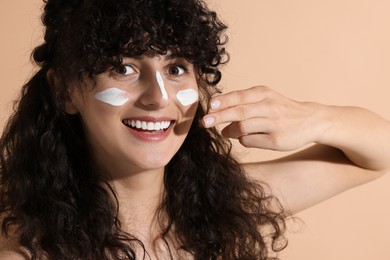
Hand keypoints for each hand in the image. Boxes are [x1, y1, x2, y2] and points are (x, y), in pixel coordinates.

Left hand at [202, 86, 325, 150]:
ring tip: (226, 132)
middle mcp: (269, 107)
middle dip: (219, 117)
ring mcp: (274, 124)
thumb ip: (242, 104)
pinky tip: (246, 137)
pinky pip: (250, 141)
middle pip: (239, 112)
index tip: (210, 106)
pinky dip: (242, 139)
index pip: (239, 96)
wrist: (310, 121)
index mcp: (264, 94)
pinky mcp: (276, 141)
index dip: (223, 101)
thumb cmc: (280, 109)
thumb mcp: (264, 99)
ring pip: (243, 128)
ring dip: (230, 131)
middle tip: (205, 122)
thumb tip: (217, 116)